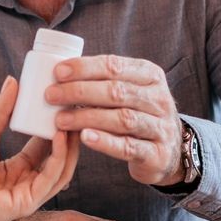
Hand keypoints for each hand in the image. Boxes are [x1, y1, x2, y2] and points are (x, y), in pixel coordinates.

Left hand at [0, 78, 79, 220]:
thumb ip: (0, 112)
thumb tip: (12, 82)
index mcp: (18, 169)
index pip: (45, 146)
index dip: (56, 127)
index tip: (64, 105)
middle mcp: (27, 182)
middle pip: (59, 159)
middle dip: (70, 135)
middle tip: (76, 110)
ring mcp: (30, 195)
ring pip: (62, 170)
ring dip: (70, 145)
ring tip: (72, 120)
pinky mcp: (27, 203)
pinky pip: (50, 179)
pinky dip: (59, 157)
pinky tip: (60, 137)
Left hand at [46, 55, 185, 185]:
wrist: (169, 152)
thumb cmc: (139, 114)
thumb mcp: (131, 91)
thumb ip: (105, 81)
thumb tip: (60, 72)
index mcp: (150, 76)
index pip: (115, 66)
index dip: (85, 68)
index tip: (58, 72)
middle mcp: (159, 99)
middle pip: (116, 91)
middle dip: (80, 92)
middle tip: (51, 95)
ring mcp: (160, 127)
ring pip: (122, 119)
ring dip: (87, 117)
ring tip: (60, 120)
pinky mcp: (156, 154)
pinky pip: (128, 146)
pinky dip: (105, 142)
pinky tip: (84, 137)